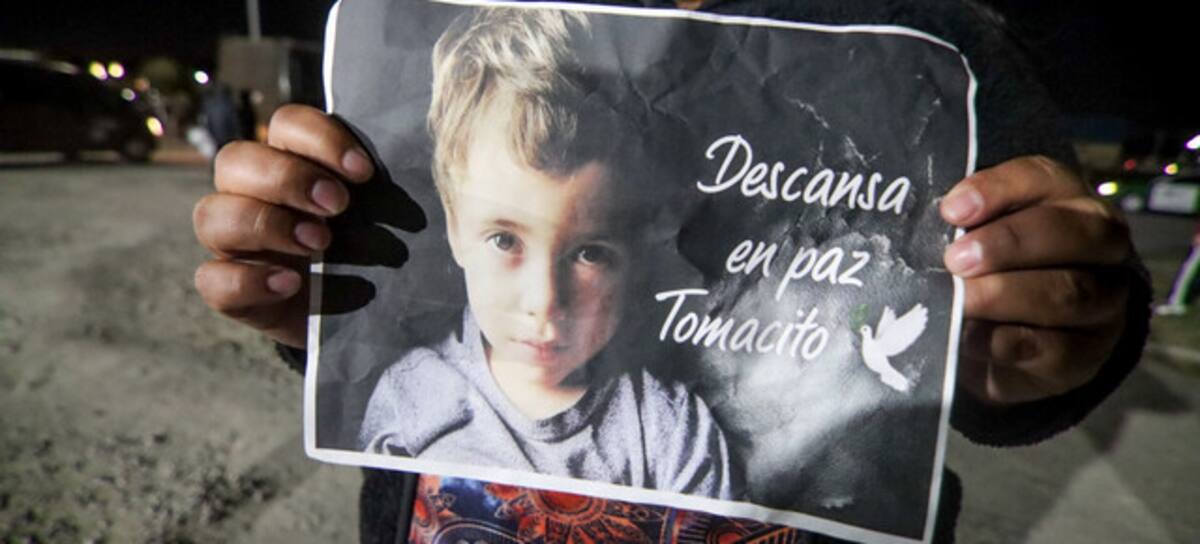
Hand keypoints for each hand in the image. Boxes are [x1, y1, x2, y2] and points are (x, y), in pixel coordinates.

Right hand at [194, 104, 374, 347]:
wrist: (363, 317)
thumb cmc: (374, 253)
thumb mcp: (382, 216)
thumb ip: (384, 187)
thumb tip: (413, 164)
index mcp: (292, 163)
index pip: (285, 124)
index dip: (320, 138)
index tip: (363, 172)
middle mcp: (252, 196)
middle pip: (234, 160)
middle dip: (287, 178)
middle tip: (338, 206)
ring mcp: (235, 245)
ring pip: (211, 215)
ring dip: (265, 224)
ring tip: (320, 244)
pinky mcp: (232, 293)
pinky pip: (210, 279)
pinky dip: (249, 279)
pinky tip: (291, 284)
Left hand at [940, 156, 1132, 404]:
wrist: (1019, 340)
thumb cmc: (990, 270)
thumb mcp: (976, 239)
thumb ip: (962, 228)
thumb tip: (924, 231)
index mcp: (1064, 199)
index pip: (1041, 178)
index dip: (998, 189)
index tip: (951, 210)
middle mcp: (1099, 243)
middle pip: (1072, 231)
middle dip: (1008, 243)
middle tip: (955, 260)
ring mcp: (1104, 299)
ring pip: (1069, 291)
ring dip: (1005, 294)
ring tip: (960, 301)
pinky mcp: (1086, 351)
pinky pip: (1056, 346)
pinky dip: (1006, 341)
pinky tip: (969, 336)